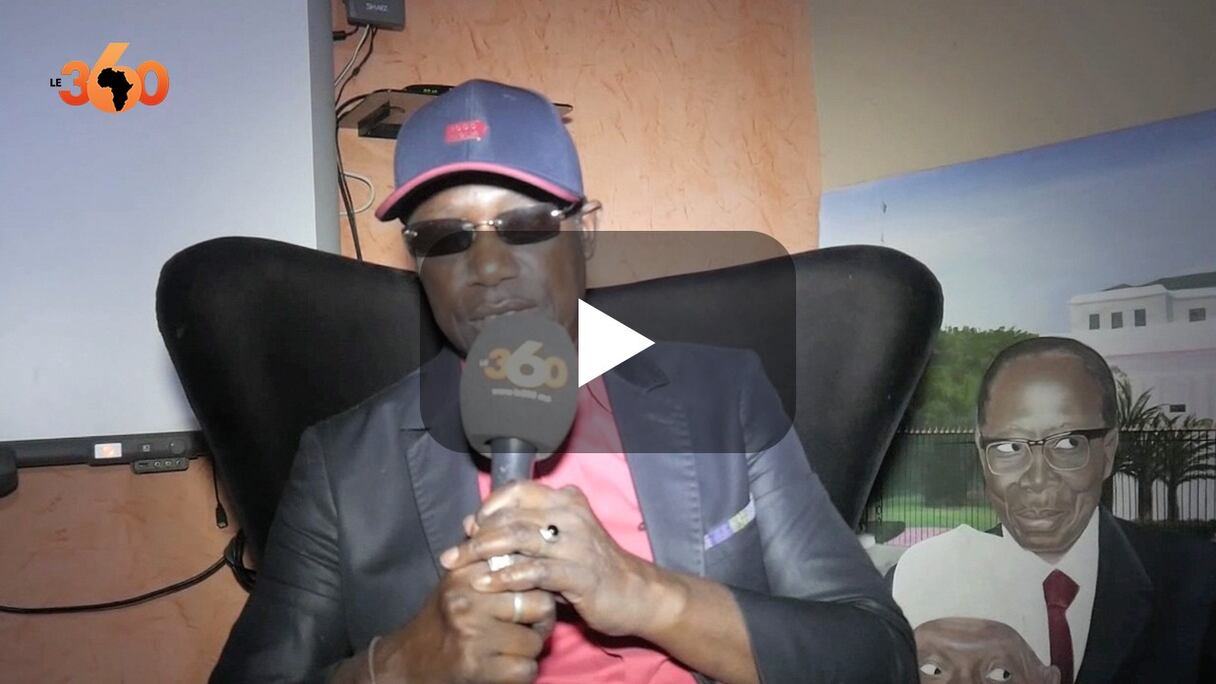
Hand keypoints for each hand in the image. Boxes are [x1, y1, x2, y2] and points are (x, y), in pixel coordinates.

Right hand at [372, 559, 555, 683]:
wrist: (410, 659)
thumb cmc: (446, 615)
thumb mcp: (459, 578)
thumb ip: (482, 553)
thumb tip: (492, 518)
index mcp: (466, 572)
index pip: (526, 567)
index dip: (538, 582)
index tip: (533, 591)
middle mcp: (467, 599)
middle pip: (541, 602)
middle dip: (542, 618)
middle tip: (528, 624)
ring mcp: (471, 634)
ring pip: (536, 640)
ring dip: (530, 648)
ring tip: (512, 645)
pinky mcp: (477, 667)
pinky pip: (526, 670)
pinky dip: (521, 673)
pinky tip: (505, 666)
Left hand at [439, 481, 684, 639]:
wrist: (635, 594)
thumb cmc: (589, 567)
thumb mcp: (555, 543)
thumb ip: (519, 531)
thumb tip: (471, 523)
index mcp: (565, 500)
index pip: (517, 490)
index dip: (489, 506)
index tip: (469, 527)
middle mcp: (570, 515)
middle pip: (511, 516)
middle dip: (476, 536)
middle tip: (450, 555)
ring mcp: (576, 543)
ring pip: (518, 538)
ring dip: (483, 552)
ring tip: (459, 566)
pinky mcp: (580, 572)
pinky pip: (536, 571)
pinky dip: (507, 576)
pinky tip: (486, 584)